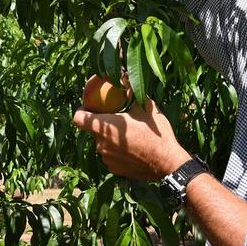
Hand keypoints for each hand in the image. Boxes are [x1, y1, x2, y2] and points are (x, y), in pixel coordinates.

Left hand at [73, 98, 191, 180]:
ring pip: (103, 144)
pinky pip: (111, 156)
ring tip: (130, 134)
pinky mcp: (114, 169)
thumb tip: (124, 76)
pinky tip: (133, 148)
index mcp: (104, 127)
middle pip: (93, 130)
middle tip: (118, 118)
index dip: (82, 111)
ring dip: (111, 138)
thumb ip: (131, 91)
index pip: (78, 118)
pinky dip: (118, 151)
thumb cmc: (155, 133)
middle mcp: (100, 144)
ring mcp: (106, 159)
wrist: (167, 162)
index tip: (91, 107)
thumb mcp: (145, 107)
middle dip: (103, 124)